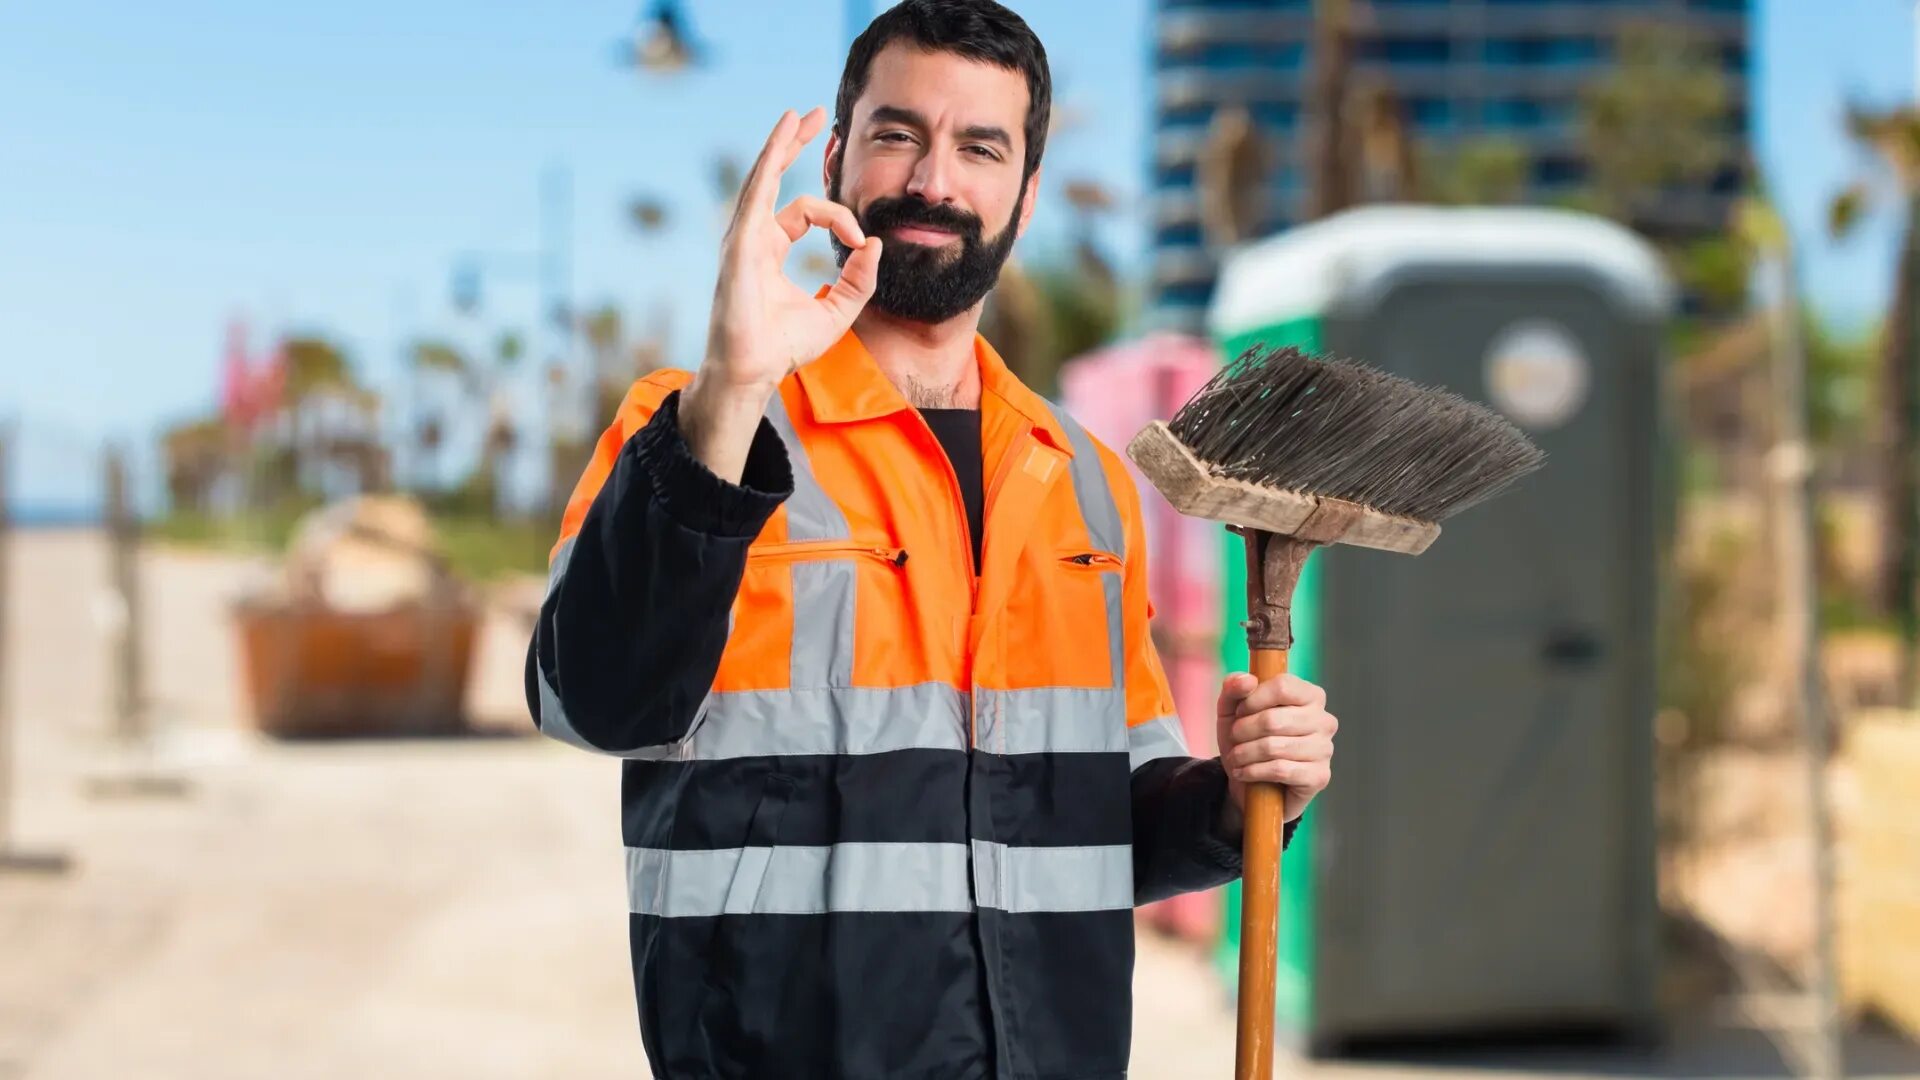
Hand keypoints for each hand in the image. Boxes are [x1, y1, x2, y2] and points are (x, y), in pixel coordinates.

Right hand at [682, 107, 881, 481]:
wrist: (754, 371)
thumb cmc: (783, 347)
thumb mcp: (837, 310)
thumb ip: (858, 279)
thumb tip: (875, 245)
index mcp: (771, 248)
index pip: (807, 212)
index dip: (840, 219)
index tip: (862, 241)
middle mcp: (753, 236)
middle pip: (775, 178)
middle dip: (795, 145)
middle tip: (816, 116)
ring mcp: (742, 237)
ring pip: (763, 178)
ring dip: (782, 143)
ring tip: (798, 115)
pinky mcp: (740, 243)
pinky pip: (757, 194)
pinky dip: (770, 164)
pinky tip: (782, 139)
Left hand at [1216, 672, 1335, 823]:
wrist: (1254, 784)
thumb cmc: (1248, 739)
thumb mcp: (1232, 710)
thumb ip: (1234, 688)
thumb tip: (1247, 680)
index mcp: (1310, 695)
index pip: (1282, 686)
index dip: (1253, 700)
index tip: (1240, 712)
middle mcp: (1324, 720)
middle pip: (1273, 719)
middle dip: (1243, 731)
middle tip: (1235, 738)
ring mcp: (1325, 749)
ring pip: (1274, 747)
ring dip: (1245, 753)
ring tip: (1236, 757)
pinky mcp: (1319, 776)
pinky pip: (1280, 770)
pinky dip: (1254, 772)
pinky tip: (1244, 773)